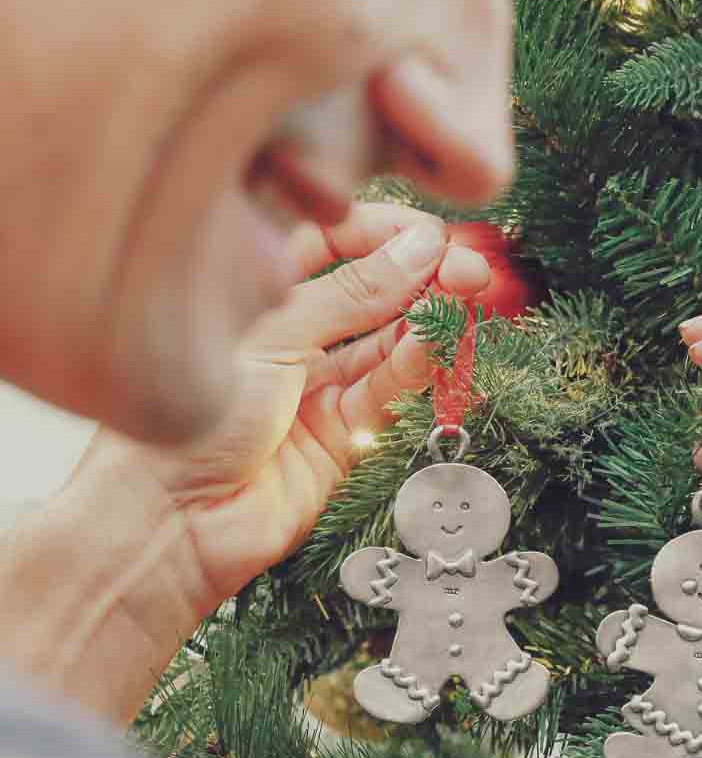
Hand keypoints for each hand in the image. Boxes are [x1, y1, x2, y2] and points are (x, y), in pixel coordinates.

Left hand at [97, 203, 489, 616]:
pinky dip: (417, 365)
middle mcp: (287, 337)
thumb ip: (350, 295)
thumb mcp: (270, 337)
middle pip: (367, 292)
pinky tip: (440, 340)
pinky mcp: (343, 437)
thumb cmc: (189, 422)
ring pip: (386, 342)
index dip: (380, 233)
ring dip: (427, 319)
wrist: (175, 524)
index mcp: (250, 296)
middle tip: (471, 268)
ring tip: (465, 297)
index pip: (327, 242)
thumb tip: (419, 249)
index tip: (429, 233)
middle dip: (420, 275)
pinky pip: (388, 391)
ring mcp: (317, 387)